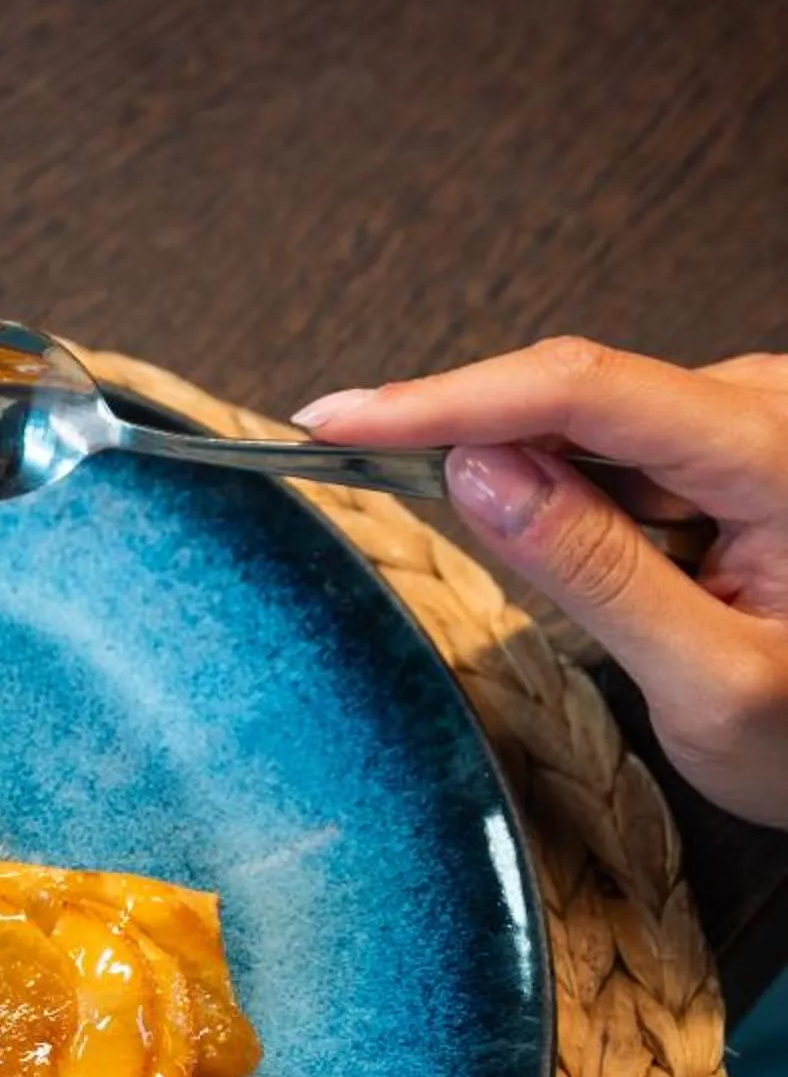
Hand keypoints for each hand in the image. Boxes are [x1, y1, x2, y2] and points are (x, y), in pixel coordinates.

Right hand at [296, 339, 787, 827]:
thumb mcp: (712, 685)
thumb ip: (597, 573)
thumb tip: (477, 472)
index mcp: (780, 452)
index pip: (580, 391)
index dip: (441, 400)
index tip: (332, 420)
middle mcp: (768, 407)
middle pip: (573, 396)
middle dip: (472, 448)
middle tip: (383, 506)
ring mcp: (750, 422)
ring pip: (588, 429)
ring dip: (541, 497)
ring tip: (604, 602)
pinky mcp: (733, 446)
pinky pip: (618, 454)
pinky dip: (577, 506)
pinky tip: (620, 582)